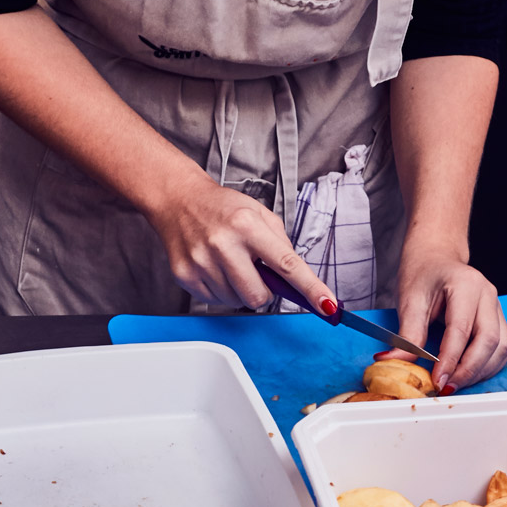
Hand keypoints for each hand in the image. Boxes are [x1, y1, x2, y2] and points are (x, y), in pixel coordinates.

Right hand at [143, 177, 335, 312]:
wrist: (179, 201)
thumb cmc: (223, 209)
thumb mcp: (259, 214)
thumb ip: (280, 245)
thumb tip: (296, 281)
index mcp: (248, 225)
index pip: (287, 264)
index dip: (310, 288)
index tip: (327, 305)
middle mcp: (223, 244)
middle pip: (258, 296)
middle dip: (262, 292)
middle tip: (254, 272)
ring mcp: (202, 261)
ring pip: (236, 302)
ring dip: (239, 290)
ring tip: (229, 264)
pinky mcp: (185, 275)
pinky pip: (215, 302)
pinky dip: (221, 291)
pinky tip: (214, 268)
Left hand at [392, 240, 506, 393]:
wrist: (437, 256)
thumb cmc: (423, 273)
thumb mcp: (410, 300)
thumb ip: (407, 334)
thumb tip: (393, 362)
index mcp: (466, 285)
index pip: (462, 329)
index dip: (450, 360)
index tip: (437, 381)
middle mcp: (488, 295)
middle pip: (489, 341)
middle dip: (468, 371)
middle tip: (446, 388)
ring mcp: (497, 307)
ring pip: (501, 348)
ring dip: (480, 372)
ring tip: (454, 385)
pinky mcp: (499, 319)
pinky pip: (502, 348)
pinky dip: (487, 366)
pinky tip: (467, 375)